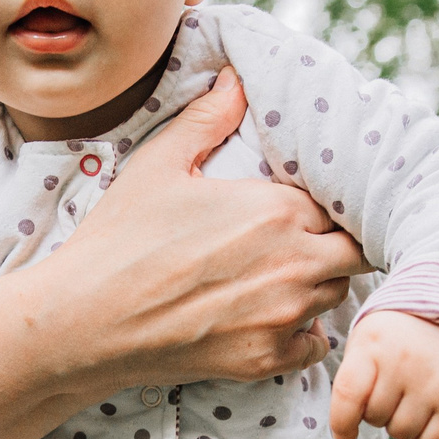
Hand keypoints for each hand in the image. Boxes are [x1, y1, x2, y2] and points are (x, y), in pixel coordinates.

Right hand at [0, 68, 371, 438]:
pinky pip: (315, 346)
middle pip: (352, 251)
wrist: (86, 320)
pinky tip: (269, 318)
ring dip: (317, 285)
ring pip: (335, 295)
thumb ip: (207, 119)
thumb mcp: (159, 164)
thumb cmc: (120, 238)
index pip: (335, 202)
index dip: (318, 204)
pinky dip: (302, 334)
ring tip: (278, 278)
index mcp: (278, 209)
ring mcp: (284, 316)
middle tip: (297, 244)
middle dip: (333, 244)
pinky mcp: (266, 359)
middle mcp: (294, 263)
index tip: (298, 209)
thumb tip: (236, 79)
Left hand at [329, 310, 438, 438]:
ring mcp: (435, 381)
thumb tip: (344, 436)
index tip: (345, 435)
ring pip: (402, 433)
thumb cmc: (396, 345)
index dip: (341, 422)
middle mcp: (405, 360)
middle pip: (375, 418)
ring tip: (412, 400)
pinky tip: (426, 421)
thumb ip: (350, 383)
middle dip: (378, 413)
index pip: (348, 393)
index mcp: (374, 342)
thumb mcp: (366, 344)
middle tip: (394, 392)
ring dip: (402, 427)